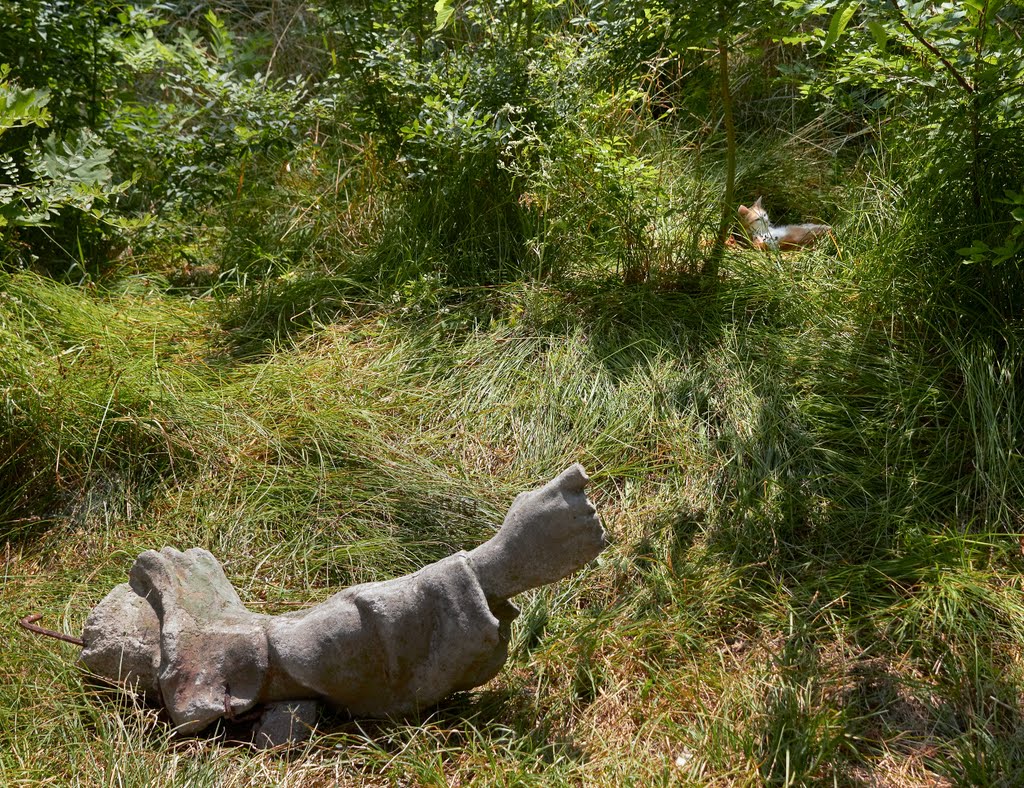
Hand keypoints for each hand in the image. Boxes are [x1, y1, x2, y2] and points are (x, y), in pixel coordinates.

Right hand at [469, 464, 606, 599]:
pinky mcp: (595, 544)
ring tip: (559, 539)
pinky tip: (569, 548)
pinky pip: (599, 536)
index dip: (576, 480)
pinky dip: (587, 542)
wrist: (515, 563)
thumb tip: (564, 490)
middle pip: (585, 501)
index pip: (579, 473)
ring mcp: (587, 525)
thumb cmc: (516, 529)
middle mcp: (577, 504)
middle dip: (574, 511)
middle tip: (554, 526)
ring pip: (593, 519)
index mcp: (560, 489)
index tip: (572, 488)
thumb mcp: (526, 499)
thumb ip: (550, 490)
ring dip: (581, 527)